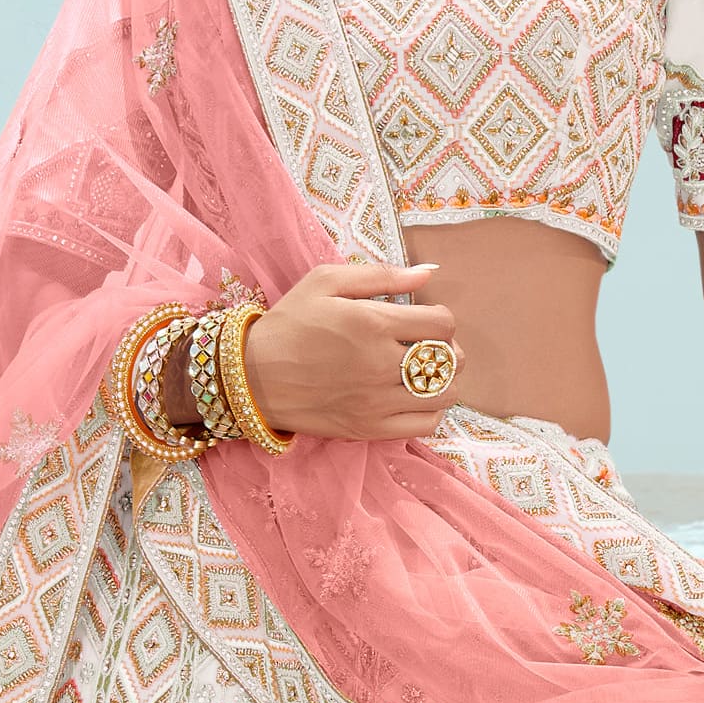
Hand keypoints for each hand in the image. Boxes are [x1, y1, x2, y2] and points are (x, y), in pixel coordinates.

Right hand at [239, 259, 468, 443]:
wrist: (252, 375)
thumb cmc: (289, 323)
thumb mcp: (325, 282)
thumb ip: (381, 275)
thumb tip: (427, 274)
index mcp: (372, 323)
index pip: (443, 322)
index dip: (439, 316)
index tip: (422, 319)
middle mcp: (380, 364)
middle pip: (451, 359)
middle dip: (447, 347)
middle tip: (425, 345)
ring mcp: (377, 401)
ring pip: (445, 394)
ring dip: (444, 380)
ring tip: (422, 372)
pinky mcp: (370, 428)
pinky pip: (426, 424)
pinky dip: (431, 410)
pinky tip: (414, 398)